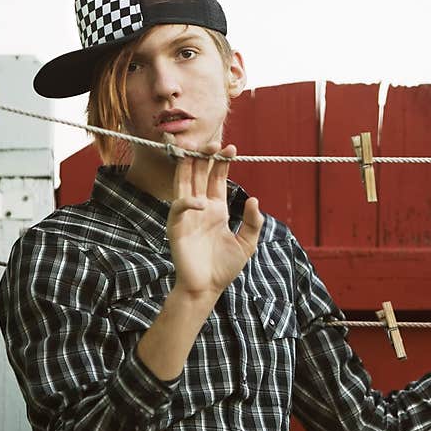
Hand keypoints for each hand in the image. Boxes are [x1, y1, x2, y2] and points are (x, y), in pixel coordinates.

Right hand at [168, 143, 262, 299]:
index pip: (217, 178)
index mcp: (217, 208)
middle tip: (215, 142)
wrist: (207, 288)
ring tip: (197, 149)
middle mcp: (201, 207)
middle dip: (205, 156)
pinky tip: (202, 203)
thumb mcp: (247, 244)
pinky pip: (179, 207)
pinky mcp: (176, 226)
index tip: (232, 148)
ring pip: (184, 182)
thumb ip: (252, 222)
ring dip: (189, 166)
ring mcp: (187, 214)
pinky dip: (188, 202)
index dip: (223, 162)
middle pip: (199, 173)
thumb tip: (254, 199)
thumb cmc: (224, 267)